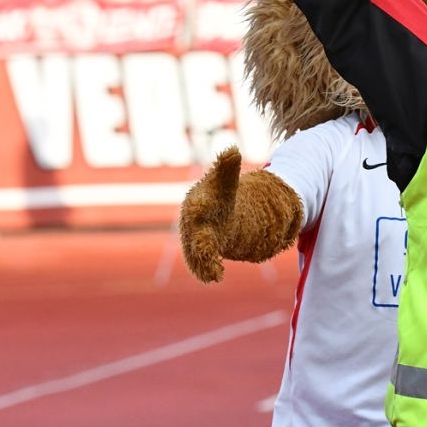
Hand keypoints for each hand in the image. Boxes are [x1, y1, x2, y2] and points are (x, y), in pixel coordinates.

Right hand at [179, 146, 241, 282]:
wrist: (214, 215)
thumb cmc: (218, 196)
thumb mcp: (225, 182)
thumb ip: (227, 169)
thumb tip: (232, 149)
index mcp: (198, 204)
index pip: (197, 208)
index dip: (199, 209)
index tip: (200, 208)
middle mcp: (194, 224)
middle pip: (194, 235)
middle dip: (199, 244)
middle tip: (206, 253)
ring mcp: (197, 240)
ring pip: (198, 253)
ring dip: (203, 263)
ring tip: (213, 274)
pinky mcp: (204, 253)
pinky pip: (203, 263)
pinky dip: (207, 270)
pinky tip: (215, 277)